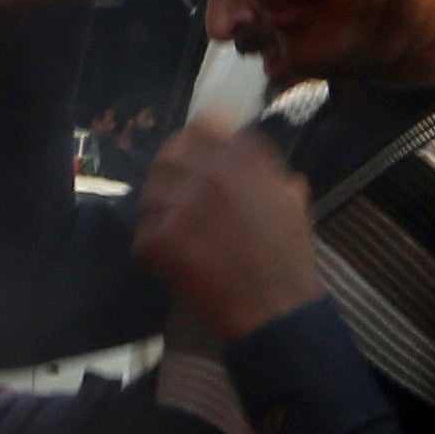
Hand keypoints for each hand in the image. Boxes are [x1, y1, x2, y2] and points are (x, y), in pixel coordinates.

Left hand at [130, 118, 326, 337]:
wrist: (275, 307)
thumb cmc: (288, 256)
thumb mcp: (289, 198)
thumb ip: (263, 169)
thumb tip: (241, 149)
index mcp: (242, 162)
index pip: (203, 126)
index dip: (197, 137)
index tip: (195, 148)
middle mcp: (208, 177)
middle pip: (170, 156)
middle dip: (173, 173)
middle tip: (179, 194)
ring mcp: (180, 208)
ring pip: (151, 193)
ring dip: (161, 209)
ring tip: (179, 231)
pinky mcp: (159, 242)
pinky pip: (145, 232)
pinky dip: (156, 245)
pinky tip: (176, 258)